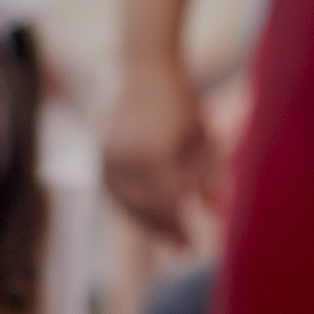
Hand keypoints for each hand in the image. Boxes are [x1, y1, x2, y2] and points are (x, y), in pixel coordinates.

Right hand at [100, 58, 218, 246]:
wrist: (144, 64)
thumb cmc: (181, 99)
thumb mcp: (204, 137)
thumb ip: (210, 176)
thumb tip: (215, 213)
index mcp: (153, 155)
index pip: (167, 205)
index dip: (180, 228)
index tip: (194, 244)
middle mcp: (124, 157)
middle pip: (144, 208)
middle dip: (162, 231)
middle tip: (180, 249)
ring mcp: (106, 153)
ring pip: (123, 201)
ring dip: (142, 222)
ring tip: (162, 236)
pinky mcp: (98, 149)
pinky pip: (109, 188)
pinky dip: (124, 205)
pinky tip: (141, 214)